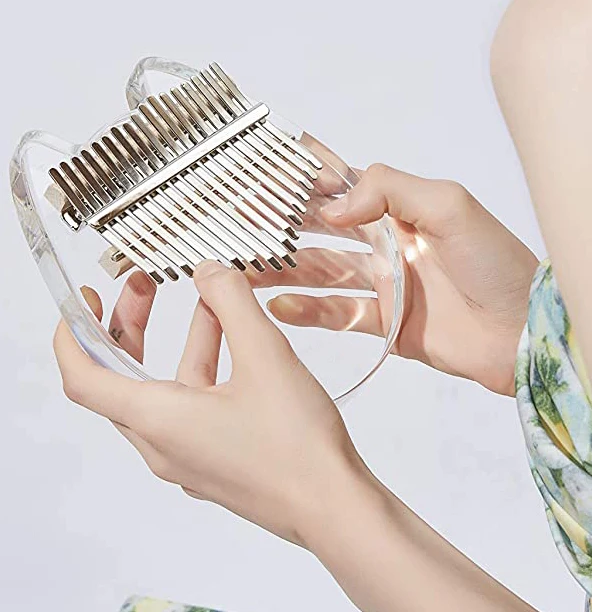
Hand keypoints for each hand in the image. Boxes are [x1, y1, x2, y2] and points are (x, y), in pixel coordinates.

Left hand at [53, 261, 363, 546]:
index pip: (84, 378)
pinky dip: (205, 369)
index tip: (84, 302)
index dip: (73, 334)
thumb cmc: (295, 445)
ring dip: (183, 343)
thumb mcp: (265, 356)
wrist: (331, 505)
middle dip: (131, 328)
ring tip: (213, 303)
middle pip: (124, 380)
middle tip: (144, 289)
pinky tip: (239, 346)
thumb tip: (210, 272)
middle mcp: (163, 445)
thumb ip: (233, 304)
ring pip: (167, 390)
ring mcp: (189, 457)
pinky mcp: (215, 462)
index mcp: (159, 420)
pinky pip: (193, 408)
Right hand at [267, 164, 537, 395]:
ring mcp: (386, 284)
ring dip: (283, 267)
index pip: (346, 183)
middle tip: (240, 218)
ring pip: (321, 270)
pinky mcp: (386, 323)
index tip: (269, 169)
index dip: (309, 176)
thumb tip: (334, 206)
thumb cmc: (498, 263)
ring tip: (244, 265)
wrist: (522, 331)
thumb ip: (390, 190)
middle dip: (283, 221)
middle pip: (323, 228)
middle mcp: (389, 243)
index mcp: (404, 208)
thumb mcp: (450, 205)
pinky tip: (278, 305)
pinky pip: (336, 313)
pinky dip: (306, 310)